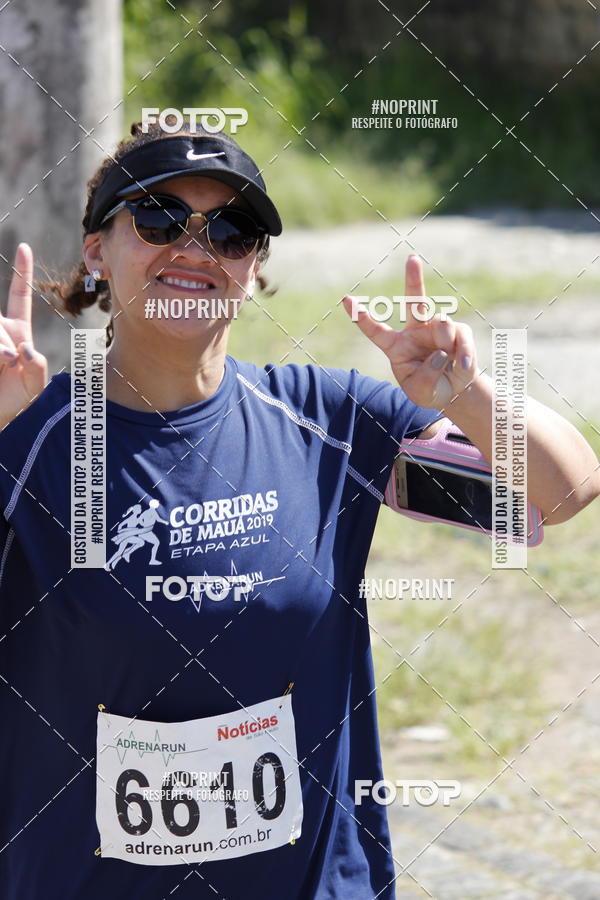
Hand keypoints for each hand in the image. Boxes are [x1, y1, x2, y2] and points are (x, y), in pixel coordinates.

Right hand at [0, 243, 47, 427]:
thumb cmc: (14, 400)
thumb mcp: (35, 385)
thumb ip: (36, 366)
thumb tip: (19, 349)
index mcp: (17, 331)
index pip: (19, 296)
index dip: (22, 273)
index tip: (24, 248)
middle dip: (1, 343)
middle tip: (8, 362)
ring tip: (0, 367)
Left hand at [342, 254, 477, 408]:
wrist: (454, 392)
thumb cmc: (430, 390)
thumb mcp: (421, 391)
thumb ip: (426, 376)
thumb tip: (441, 352)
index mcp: (396, 346)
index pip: (376, 330)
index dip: (361, 317)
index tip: (345, 300)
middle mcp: (416, 332)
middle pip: (414, 302)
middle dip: (414, 278)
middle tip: (413, 258)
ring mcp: (437, 330)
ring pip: (442, 323)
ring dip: (447, 342)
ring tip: (448, 359)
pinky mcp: (459, 333)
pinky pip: (462, 336)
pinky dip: (464, 354)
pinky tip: (462, 366)